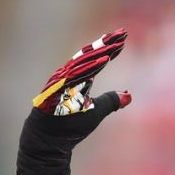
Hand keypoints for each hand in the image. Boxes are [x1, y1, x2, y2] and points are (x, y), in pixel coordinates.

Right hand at [17, 28, 132, 174]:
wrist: (46, 142)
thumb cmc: (69, 127)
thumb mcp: (95, 111)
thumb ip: (110, 101)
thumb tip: (129, 94)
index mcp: (75, 78)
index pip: (93, 57)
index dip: (108, 46)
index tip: (123, 36)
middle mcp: (67, 76)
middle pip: (88, 54)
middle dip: (106, 43)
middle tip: (122, 32)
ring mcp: (60, 82)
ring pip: (82, 62)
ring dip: (100, 51)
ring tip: (116, 43)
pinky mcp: (57, 90)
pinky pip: (75, 76)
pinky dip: (90, 67)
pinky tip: (105, 60)